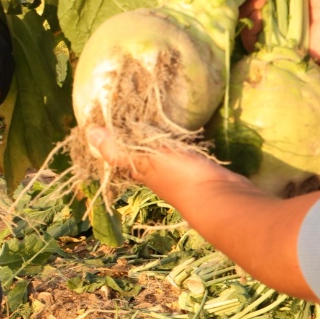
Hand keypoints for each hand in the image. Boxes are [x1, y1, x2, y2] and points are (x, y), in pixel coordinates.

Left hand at [84, 121, 319, 302]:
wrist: (230, 206)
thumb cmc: (185, 181)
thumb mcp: (149, 161)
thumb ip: (122, 150)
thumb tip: (89, 132)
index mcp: (151, 175)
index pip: (130, 158)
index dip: (122, 142)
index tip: (119, 118)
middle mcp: (169, 180)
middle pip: (153, 159)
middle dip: (147, 141)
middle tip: (145, 112)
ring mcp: (194, 179)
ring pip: (176, 155)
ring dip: (172, 141)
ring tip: (171, 115)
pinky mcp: (216, 175)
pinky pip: (199, 154)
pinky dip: (195, 142)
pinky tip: (202, 129)